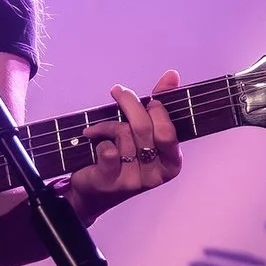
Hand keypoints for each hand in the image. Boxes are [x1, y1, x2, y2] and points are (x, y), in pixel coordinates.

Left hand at [67, 69, 182, 221]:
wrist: (95, 190)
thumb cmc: (124, 157)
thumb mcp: (145, 132)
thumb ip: (161, 104)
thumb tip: (172, 75)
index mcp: (172, 162)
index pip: (167, 130)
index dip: (156, 110)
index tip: (149, 99)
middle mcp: (156, 175)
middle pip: (143, 128)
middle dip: (129, 103)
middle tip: (118, 91)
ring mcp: (134, 180)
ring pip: (123, 134)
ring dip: (107, 125)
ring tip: (100, 128)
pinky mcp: (111, 182)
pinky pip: (106, 148)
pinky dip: (97, 137)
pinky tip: (93, 141)